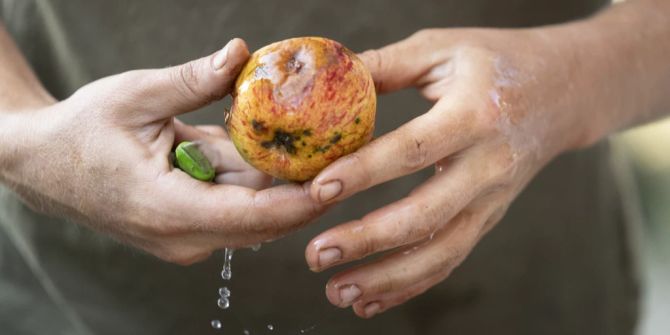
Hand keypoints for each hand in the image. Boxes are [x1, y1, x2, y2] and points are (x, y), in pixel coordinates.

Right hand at [0, 38, 322, 264]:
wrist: (42, 166)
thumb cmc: (80, 132)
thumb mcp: (134, 96)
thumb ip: (192, 80)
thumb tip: (241, 53)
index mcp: (167, 209)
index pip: (252, 216)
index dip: (301, 200)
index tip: (341, 178)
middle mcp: (182, 236)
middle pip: (264, 220)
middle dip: (307, 190)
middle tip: (349, 155)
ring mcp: (186, 237)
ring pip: (254, 214)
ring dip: (287, 184)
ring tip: (327, 149)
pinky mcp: (189, 228)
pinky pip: (237, 207)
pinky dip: (260, 182)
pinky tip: (285, 152)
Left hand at [305, 28, 597, 316]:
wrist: (562, 93)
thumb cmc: (495, 63)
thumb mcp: (443, 48)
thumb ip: (386, 64)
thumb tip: (326, 79)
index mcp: (475, 115)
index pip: (414, 150)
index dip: (365, 172)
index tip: (319, 189)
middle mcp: (488, 166)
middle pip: (426, 215)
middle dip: (368, 240)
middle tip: (316, 254)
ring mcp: (492, 200)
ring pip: (441, 251)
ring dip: (387, 278)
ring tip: (337, 291)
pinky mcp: (488, 219)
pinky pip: (450, 259)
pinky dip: (410, 285)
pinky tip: (371, 299)